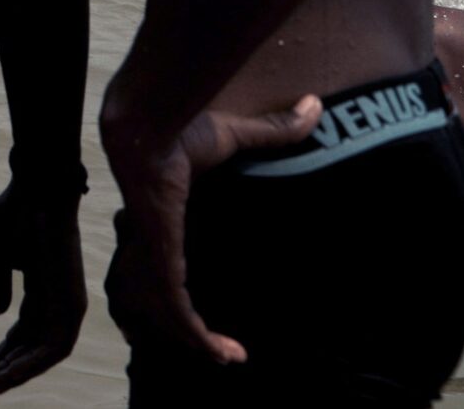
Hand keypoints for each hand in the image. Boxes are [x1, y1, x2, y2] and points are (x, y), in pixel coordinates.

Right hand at [0, 178, 85, 391]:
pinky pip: (55, 345)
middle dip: (12, 366)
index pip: (27, 329)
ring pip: (48, 352)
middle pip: (37, 344)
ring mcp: (68, 301)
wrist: (38, 188)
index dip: (7, 350)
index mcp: (42, 286)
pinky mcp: (72, 303)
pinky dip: (33, 363)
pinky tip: (9, 372)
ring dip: (21, 371)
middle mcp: (58, 298)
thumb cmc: (16, 211)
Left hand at [101, 95, 320, 364]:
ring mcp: (156, 251)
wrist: (150, 123)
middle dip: (184, 322)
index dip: (179, 280)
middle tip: (219, 345)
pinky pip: (177, 310)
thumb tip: (314, 105)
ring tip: (228, 358)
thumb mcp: (234, 136)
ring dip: (196, 339)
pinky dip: (197, 335)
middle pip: (159, 291)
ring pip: (168, 310)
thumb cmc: (180, 124)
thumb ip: (273, 129)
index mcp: (163, 216)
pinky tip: (222, 352)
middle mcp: (154, 239)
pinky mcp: (164, 260)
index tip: (203, 296)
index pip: (164, 257)